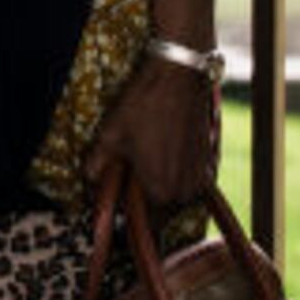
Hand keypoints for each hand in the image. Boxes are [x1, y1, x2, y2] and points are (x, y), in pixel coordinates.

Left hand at [85, 56, 220, 216]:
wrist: (178, 78)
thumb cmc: (143, 106)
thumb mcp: (111, 134)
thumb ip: (97, 165)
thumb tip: (90, 181)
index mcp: (161, 191)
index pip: (144, 222)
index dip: (128, 211)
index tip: (119, 196)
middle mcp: (186, 191)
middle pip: (161, 209)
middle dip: (144, 197)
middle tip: (129, 171)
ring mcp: (201, 177)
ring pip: (176, 194)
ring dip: (162, 184)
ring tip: (146, 155)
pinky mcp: (210, 162)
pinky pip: (189, 179)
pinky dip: (176, 171)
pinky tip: (162, 147)